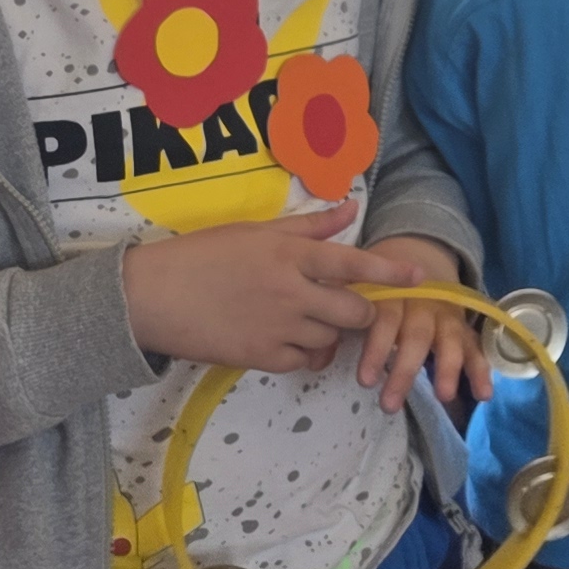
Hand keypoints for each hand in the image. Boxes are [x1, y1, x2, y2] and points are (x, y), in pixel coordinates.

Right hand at [125, 203, 406, 372]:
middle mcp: (292, 292)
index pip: (354, 264)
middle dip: (362, 313)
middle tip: (350, 307)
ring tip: (310, 321)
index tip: (419, 278)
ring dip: (331, 334)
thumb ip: (308, 226)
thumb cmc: (200, 256)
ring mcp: (278, 328)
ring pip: (331, 339)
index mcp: (290, 255)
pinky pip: (303, 360)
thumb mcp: (254, 231)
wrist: (149, 297)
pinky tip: (288, 338)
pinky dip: (305, 352)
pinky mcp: (261, 357)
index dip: (391, 273)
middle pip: (354, 312)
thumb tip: (350, 209)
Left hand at [350, 234, 487, 412]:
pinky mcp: (462, 326)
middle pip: (417, 336)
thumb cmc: (376, 282)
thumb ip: (339, 315)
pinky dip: (481, 369)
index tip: (365, 380)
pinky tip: (484, 394)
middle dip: (406, 370)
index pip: (385, 320)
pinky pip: (475, 347)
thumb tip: (315, 356)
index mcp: (392, 294)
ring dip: (447, 368)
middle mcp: (422, 304)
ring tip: (443, 397)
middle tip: (390, 403)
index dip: (377, 349)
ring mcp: (446, 315)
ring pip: (449, 341)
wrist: (416, 252)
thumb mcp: (355, 285)